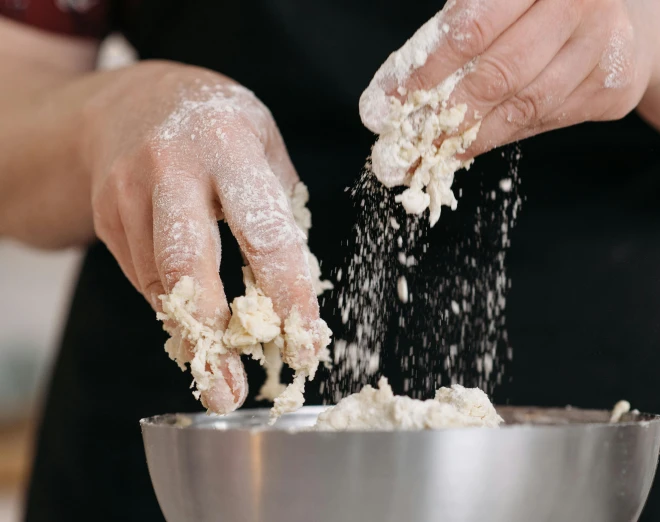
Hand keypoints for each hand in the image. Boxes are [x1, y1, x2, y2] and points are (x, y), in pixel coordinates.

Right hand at [85, 62, 322, 412]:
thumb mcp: (265, 147)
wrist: (130, 101)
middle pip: (187, 265)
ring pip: (159, 283)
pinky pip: (143, 277)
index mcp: (230, 146)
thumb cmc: (218, 128)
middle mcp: (172, 168)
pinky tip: (194, 325)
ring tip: (217, 377)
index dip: (287, 295)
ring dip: (192, 336)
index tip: (304, 342)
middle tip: (230, 392)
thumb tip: (295, 290)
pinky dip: (172, 308)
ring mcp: (129, 192)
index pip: (265, 232)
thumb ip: (280, 212)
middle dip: (212, 337)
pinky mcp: (106, 215)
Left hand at [361, 0, 659, 160]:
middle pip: (499, 72)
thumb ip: (461, 28)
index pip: (472, 26)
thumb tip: (400, 90)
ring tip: (431, 153)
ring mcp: (604, 47)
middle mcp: (580, 3)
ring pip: (524, 106)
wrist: (630, 18)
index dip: (428, 69)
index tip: (391, 101)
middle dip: (445, 113)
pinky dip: (501, 136)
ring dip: (470, 137)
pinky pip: (545, 121)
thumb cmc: (545, 3)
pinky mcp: (613, 89)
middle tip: (407, 141)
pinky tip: (469, 147)